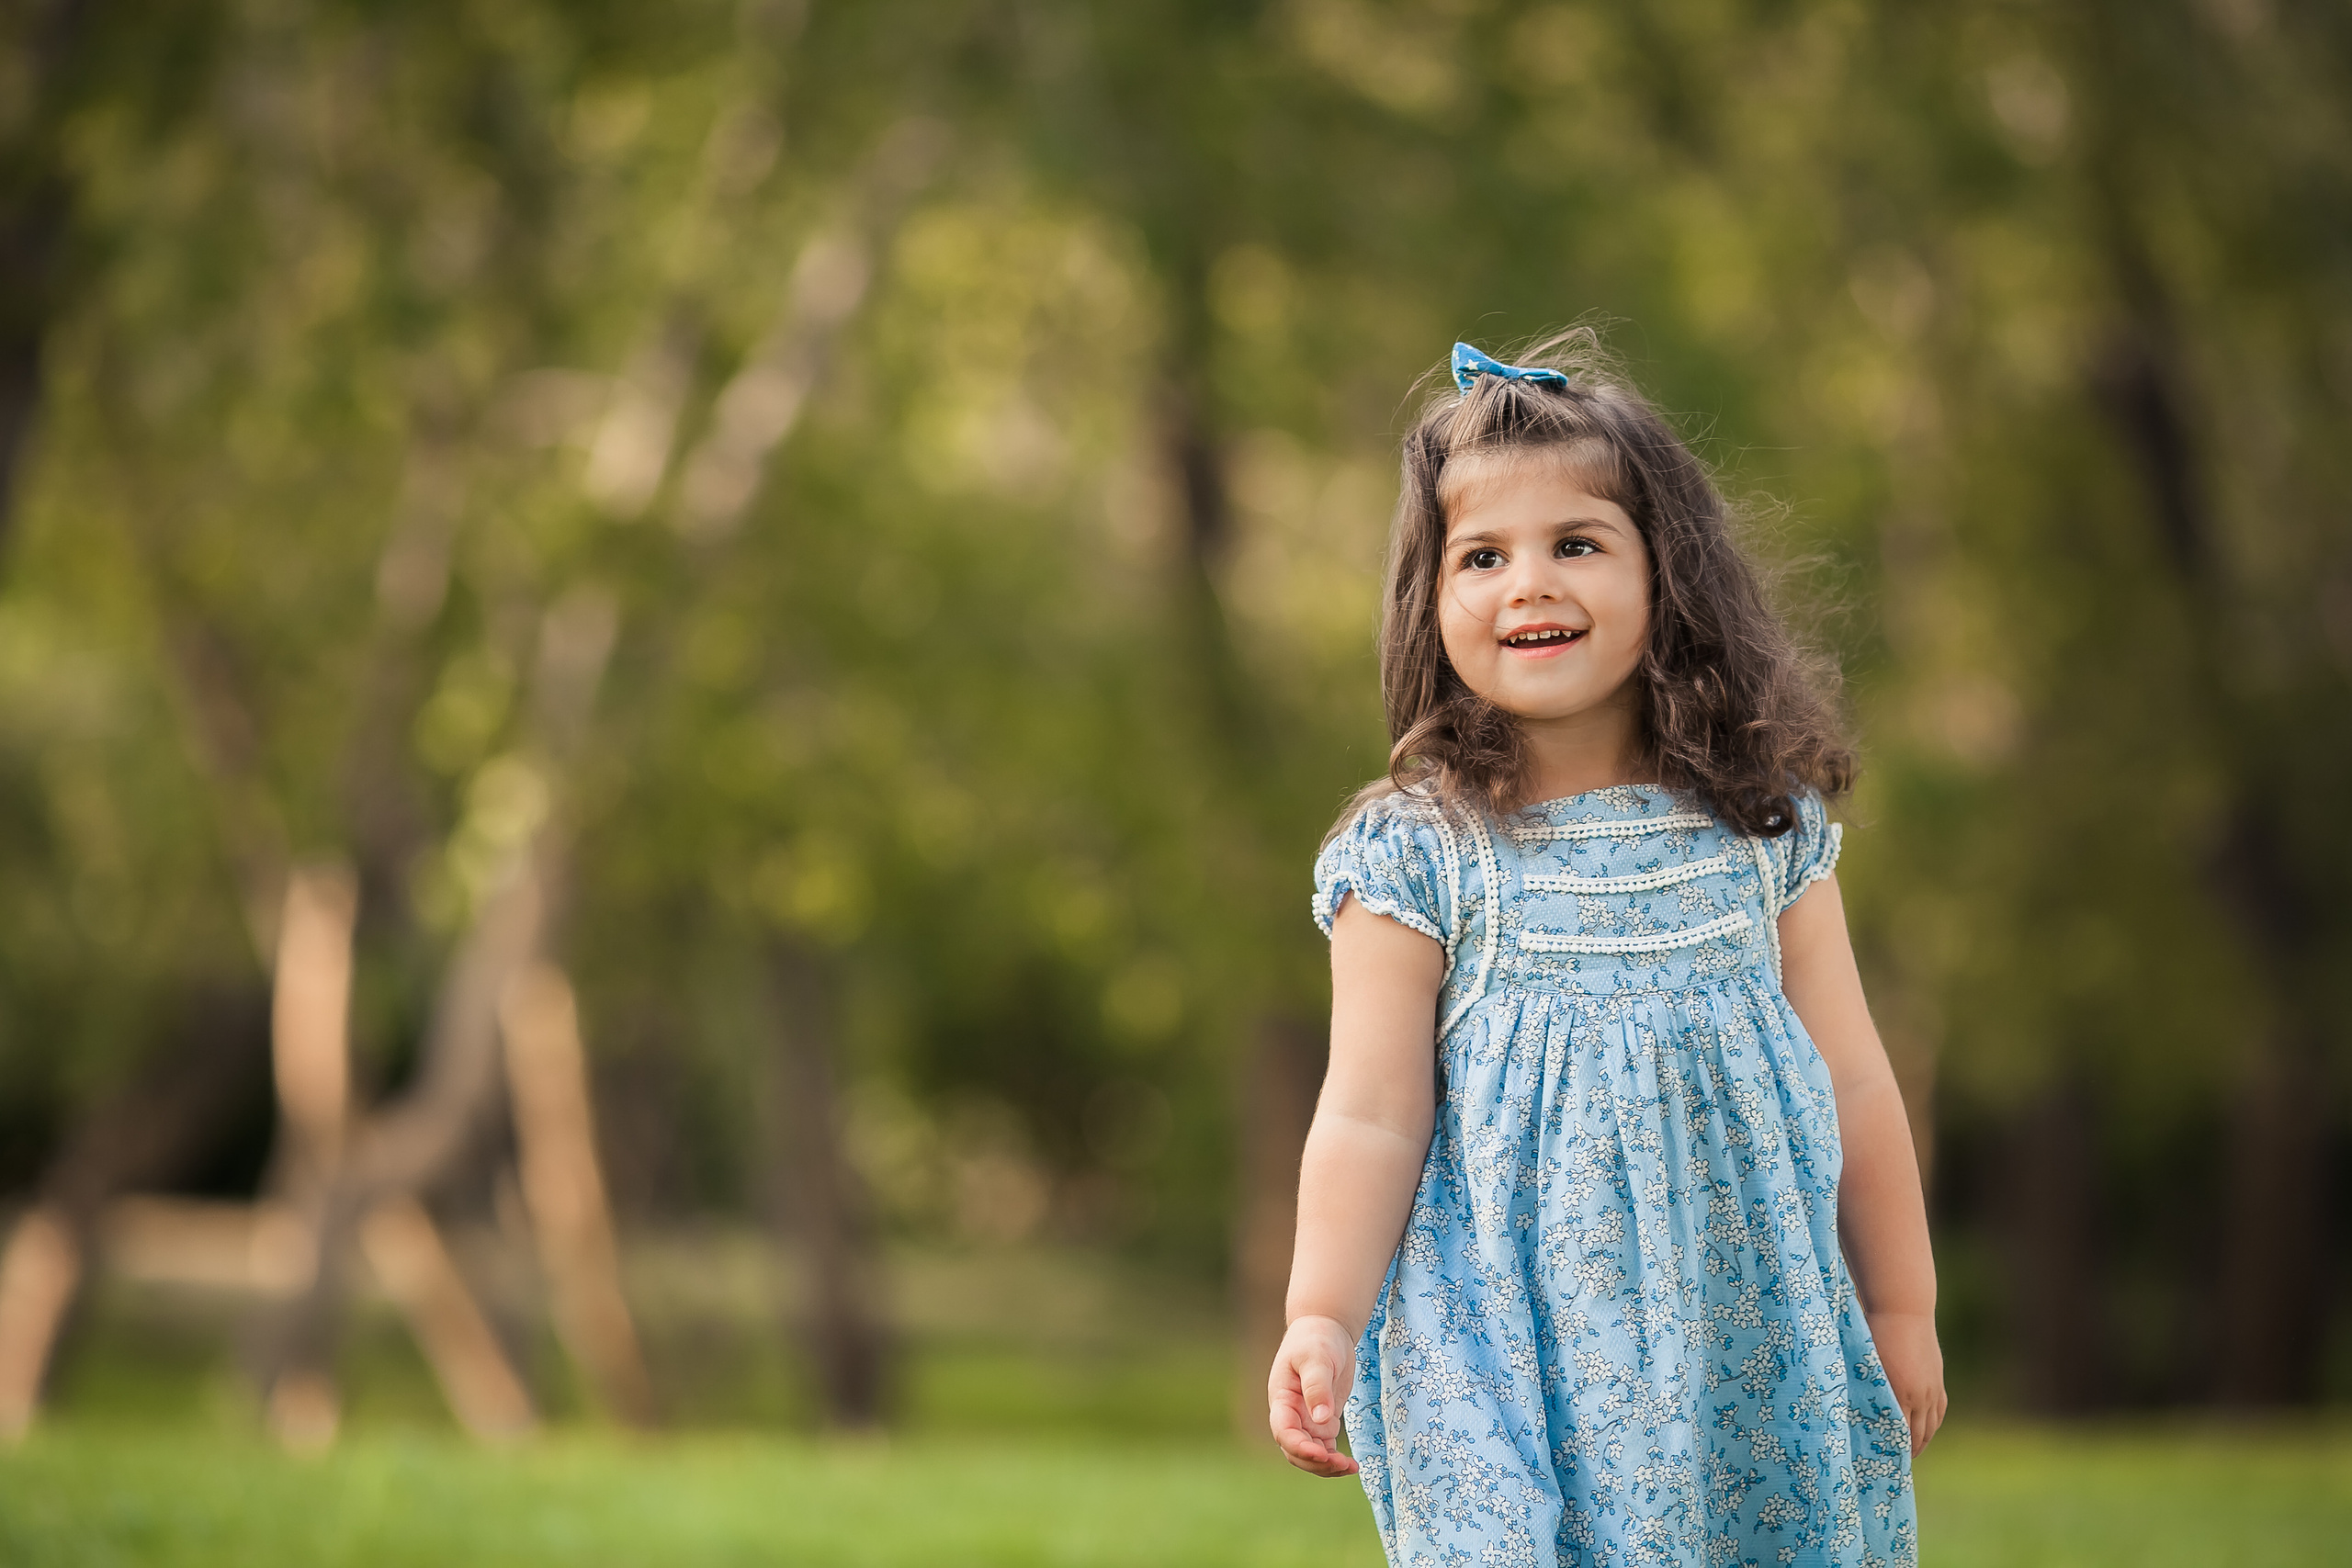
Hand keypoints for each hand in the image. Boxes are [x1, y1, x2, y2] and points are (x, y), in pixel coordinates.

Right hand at [1268, 1314, 1358, 1475]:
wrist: (1326, 1329)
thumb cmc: (1317, 1339)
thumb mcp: (1317, 1358)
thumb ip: (1317, 1387)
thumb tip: (1322, 1420)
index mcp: (1281, 1398)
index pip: (1284, 1432)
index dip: (1300, 1447)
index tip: (1322, 1454)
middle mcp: (1290, 1414)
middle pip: (1295, 1450)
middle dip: (1316, 1462)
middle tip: (1342, 1464)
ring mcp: (1305, 1419)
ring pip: (1310, 1454)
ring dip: (1326, 1466)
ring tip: (1351, 1467)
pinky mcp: (1321, 1421)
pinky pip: (1324, 1448)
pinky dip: (1335, 1460)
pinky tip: (1351, 1464)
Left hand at [1867, 1309, 1946, 1454]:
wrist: (1903, 1309)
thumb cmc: (1875, 1332)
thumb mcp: (1866, 1363)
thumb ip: (1868, 1388)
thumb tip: (1859, 1410)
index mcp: (1901, 1393)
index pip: (1900, 1434)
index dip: (1893, 1450)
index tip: (1883, 1464)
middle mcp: (1921, 1395)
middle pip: (1918, 1434)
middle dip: (1907, 1451)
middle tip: (1894, 1465)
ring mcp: (1933, 1388)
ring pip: (1931, 1425)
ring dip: (1922, 1441)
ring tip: (1910, 1453)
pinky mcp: (1937, 1379)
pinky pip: (1939, 1410)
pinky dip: (1933, 1424)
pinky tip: (1926, 1430)